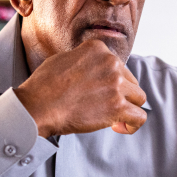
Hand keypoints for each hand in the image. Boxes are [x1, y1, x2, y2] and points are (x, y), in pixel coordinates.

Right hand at [13, 40, 147, 137]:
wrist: (37, 107)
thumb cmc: (43, 87)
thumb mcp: (63, 59)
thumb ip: (83, 60)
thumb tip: (90, 68)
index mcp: (98, 49)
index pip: (117, 65)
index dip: (110, 82)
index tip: (99, 93)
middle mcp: (111, 62)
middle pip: (130, 81)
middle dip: (121, 95)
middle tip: (104, 107)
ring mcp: (116, 84)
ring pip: (139, 97)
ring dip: (128, 108)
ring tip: (114, 119)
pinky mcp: (117, 107)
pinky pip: (139, 117)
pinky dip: (132, 124)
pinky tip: (118, 127)